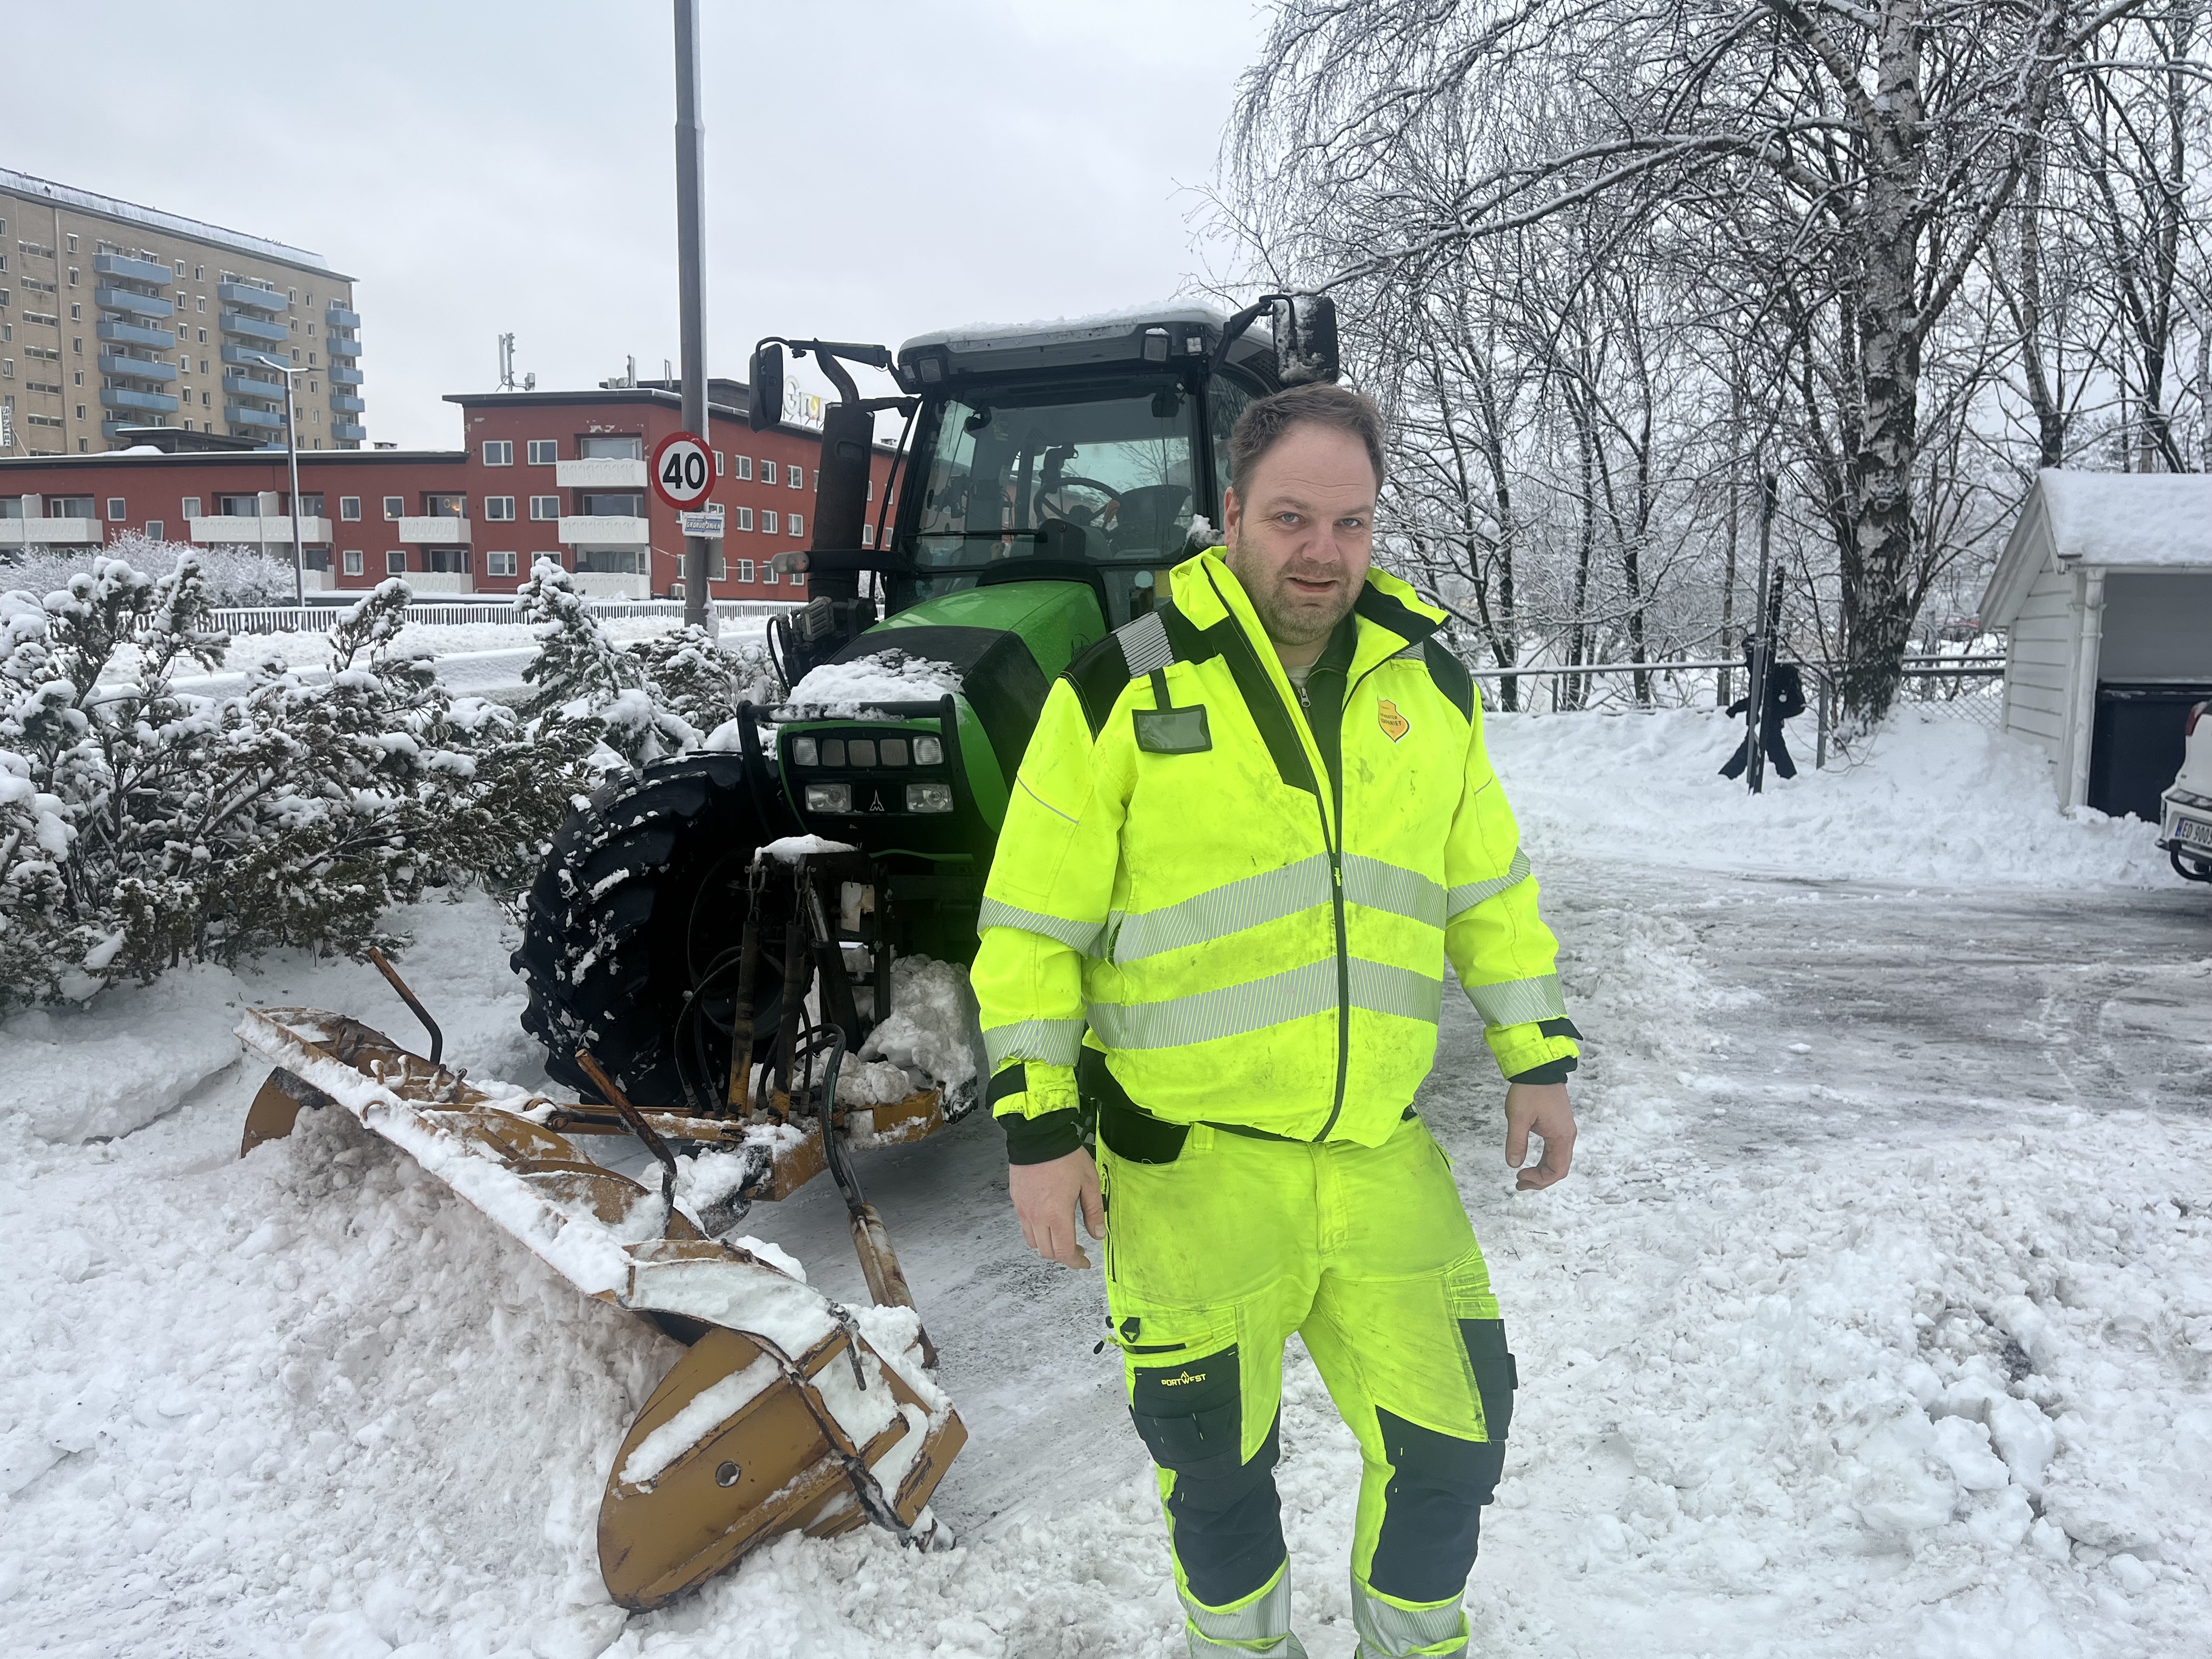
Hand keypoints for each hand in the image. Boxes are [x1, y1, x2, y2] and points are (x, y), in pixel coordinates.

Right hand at [1009, 1147, 1104, 1267]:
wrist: (1038, 1136)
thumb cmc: (1066, 1157)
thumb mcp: (1089, 1183)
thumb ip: (1094, 1211)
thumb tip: (1098, 1235)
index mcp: (1057, 1215)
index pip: (1064, 1252)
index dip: (1075, 1262)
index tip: (1084, 1262)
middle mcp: (1037, 1217)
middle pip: (1047, 1252)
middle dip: (1064, 1255)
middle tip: (1078, 1248)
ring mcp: (1023, 1210)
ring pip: (1033, 1242)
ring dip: (1048, 1245)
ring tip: (1062, 1235)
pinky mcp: (1016, 1201)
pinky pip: (1024, 1226)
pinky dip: (1037, 1232)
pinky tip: (1048, 1220)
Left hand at [1505, 1082, 1575, 1190]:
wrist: (1539, 1067)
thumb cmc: (1530, 1090)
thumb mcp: (1518, 1117)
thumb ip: (1516, 1142)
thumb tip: (1513, 1164)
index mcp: (1561, 1136)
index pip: (1557, 1170)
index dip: (1539, 1179)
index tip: (1520, 1177)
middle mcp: (1567, 1135)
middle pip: (1559, 1168)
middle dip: (1540, 1179)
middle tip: (1519, 1183)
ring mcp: (1564, 1129)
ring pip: (1557, 1159)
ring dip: (1541, 1170)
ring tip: (1523, 1176)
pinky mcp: (1558, 1124)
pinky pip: (1554, 1149)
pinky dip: (1544, 1159)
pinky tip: (1530, 1161)